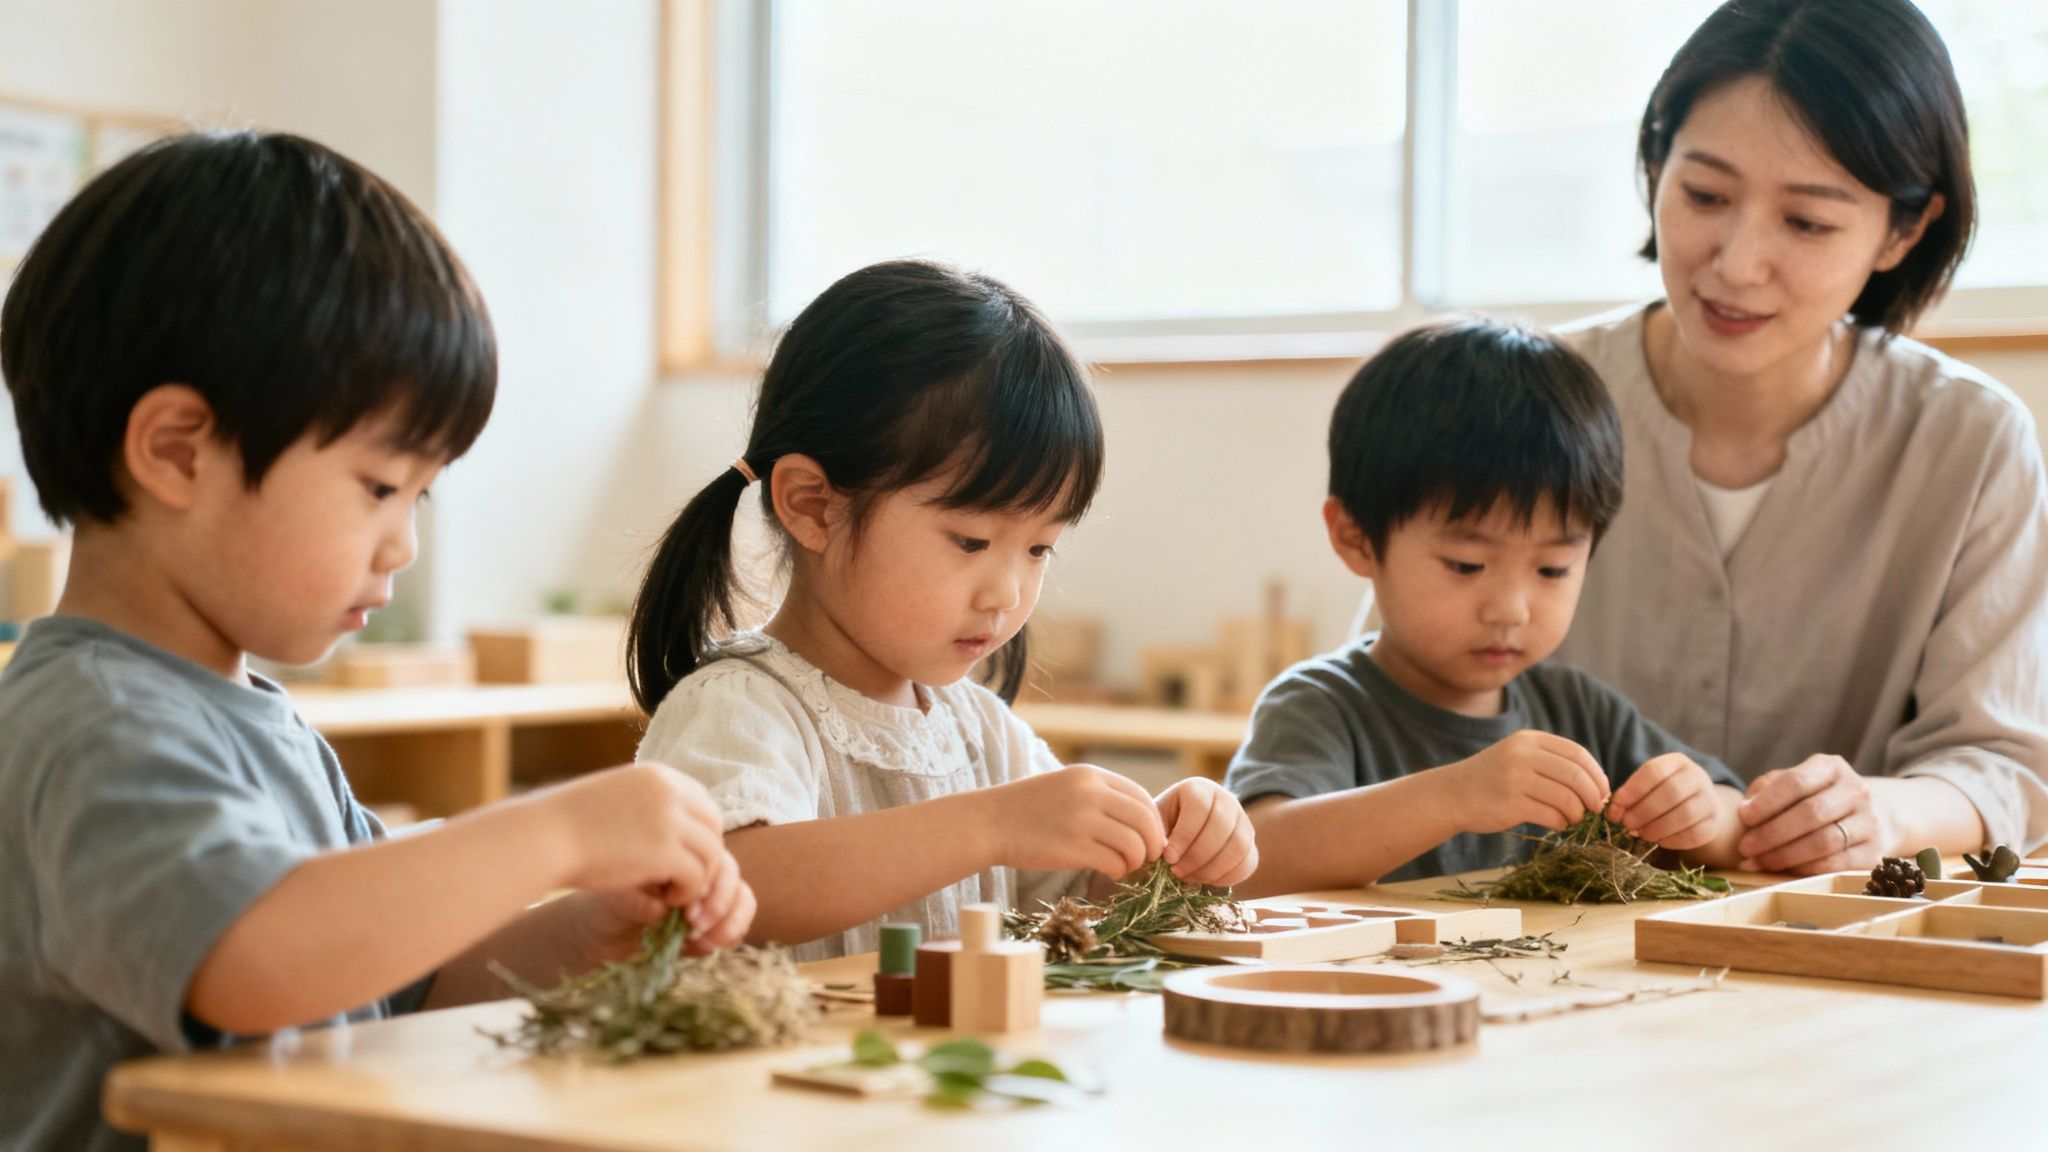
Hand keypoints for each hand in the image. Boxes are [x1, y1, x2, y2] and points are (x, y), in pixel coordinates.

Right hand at [533, 762, 734, 910]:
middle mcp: (670, 791)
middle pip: (713, 825)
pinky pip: (698, 876)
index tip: (683, 855)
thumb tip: (673, 825)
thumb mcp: (614, 798)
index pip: (702, 802)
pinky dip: (688, 892)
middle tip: (686, 878)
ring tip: (674, 891)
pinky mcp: (666, 852)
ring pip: (711, 853)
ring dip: (698, 877)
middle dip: (705, 855)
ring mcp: (671, 820)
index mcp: (658, 775)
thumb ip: (646, 805)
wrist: (544, 836)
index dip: (698, 832)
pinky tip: (667, 899)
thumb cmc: (566, 823)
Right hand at [990, 764, 1165, 877]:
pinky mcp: (1072, 848)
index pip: (1141, 796)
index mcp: (1090, 775)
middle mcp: (1090, 793)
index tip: (1150, 837)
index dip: (1153, 821)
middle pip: (1144, 820)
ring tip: (1124, 865)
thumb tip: (1139, 819)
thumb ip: (1099, 795)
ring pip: (1134, 844)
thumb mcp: (1065, 786)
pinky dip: (1118, 870)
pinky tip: (1108, 870)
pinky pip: (1114, 862)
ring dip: (1136, 860)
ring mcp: (1081, 820)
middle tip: (1148, 857)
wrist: (989, 823)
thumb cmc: (1027, 809)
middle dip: (1153, 843)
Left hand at [1154, 778, 1258, 886]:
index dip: (1184, 835)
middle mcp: (1227, 800)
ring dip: (1213, 869)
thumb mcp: (1156, 822)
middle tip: (1178, 872)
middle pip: (1222, 827)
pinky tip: (1206, 881)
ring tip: (1190, 877)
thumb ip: (1157, 834)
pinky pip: (1248, 863)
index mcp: (1199, 789)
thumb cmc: (1165, 824)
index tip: (1168, 857)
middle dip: (1198, 856)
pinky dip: (1228, 877)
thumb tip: (1165, 852)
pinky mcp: (1251, 843)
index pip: (1200, 808)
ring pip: (1239, 846)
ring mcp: (1242, 821)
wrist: (1184, 828)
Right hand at [1444, 730, 1609, 833]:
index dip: (1596, 774)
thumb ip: (1551, 762)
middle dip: (1593, 796)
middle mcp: (1522, 755)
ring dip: (1577, 813)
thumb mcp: (1518, 756)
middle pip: (1576, 776)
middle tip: (1596, 809)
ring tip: (1573, 819)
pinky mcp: (1511, 805)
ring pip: (1567, 798)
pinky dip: (1561, 823)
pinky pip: (1551, 816)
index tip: (1602, 790)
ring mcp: (1515, 779)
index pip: (1577, 753)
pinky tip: (1557, 824)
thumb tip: (1597, 784)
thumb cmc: (1492, 778)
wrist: (1452, 794)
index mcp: (1529, 740)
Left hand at [1608, 754, 1733, 850]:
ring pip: (1684, 814)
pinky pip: (1694, 834)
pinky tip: (1659, 840)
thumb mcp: (1649, 785)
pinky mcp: (1714, 822)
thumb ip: (1630, 795)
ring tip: (1641, 833)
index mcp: (1677, 762)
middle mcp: (1697, 777)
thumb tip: (1615, 813)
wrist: (1700, 804)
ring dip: (1657, 828)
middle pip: (1671, 792)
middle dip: (1644, 811)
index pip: (1653, 771)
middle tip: (1627, 824)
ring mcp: (1709, 799)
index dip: (1631, 790)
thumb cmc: (1664, 792)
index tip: (1615, 807)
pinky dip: (1673, 840)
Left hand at [1738, 755, 1890, 872]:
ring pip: (1824, 841)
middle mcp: (1856, 791)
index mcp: (1831, 768)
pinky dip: (1806, 870)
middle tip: (1745, 847)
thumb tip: (1744, 811)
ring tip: (1758, 862)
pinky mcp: (1874, 852)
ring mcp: (1869, 822)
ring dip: (1785, 855)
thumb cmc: (1812, 798)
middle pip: (1811, 814)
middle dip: (1772, 833)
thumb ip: (1765, 791)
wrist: (1863, 818)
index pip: (1797, 782)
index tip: (1743, 817)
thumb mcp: (1789, 785)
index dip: (1767, 802)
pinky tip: (1783, 872)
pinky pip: (1838, 865)